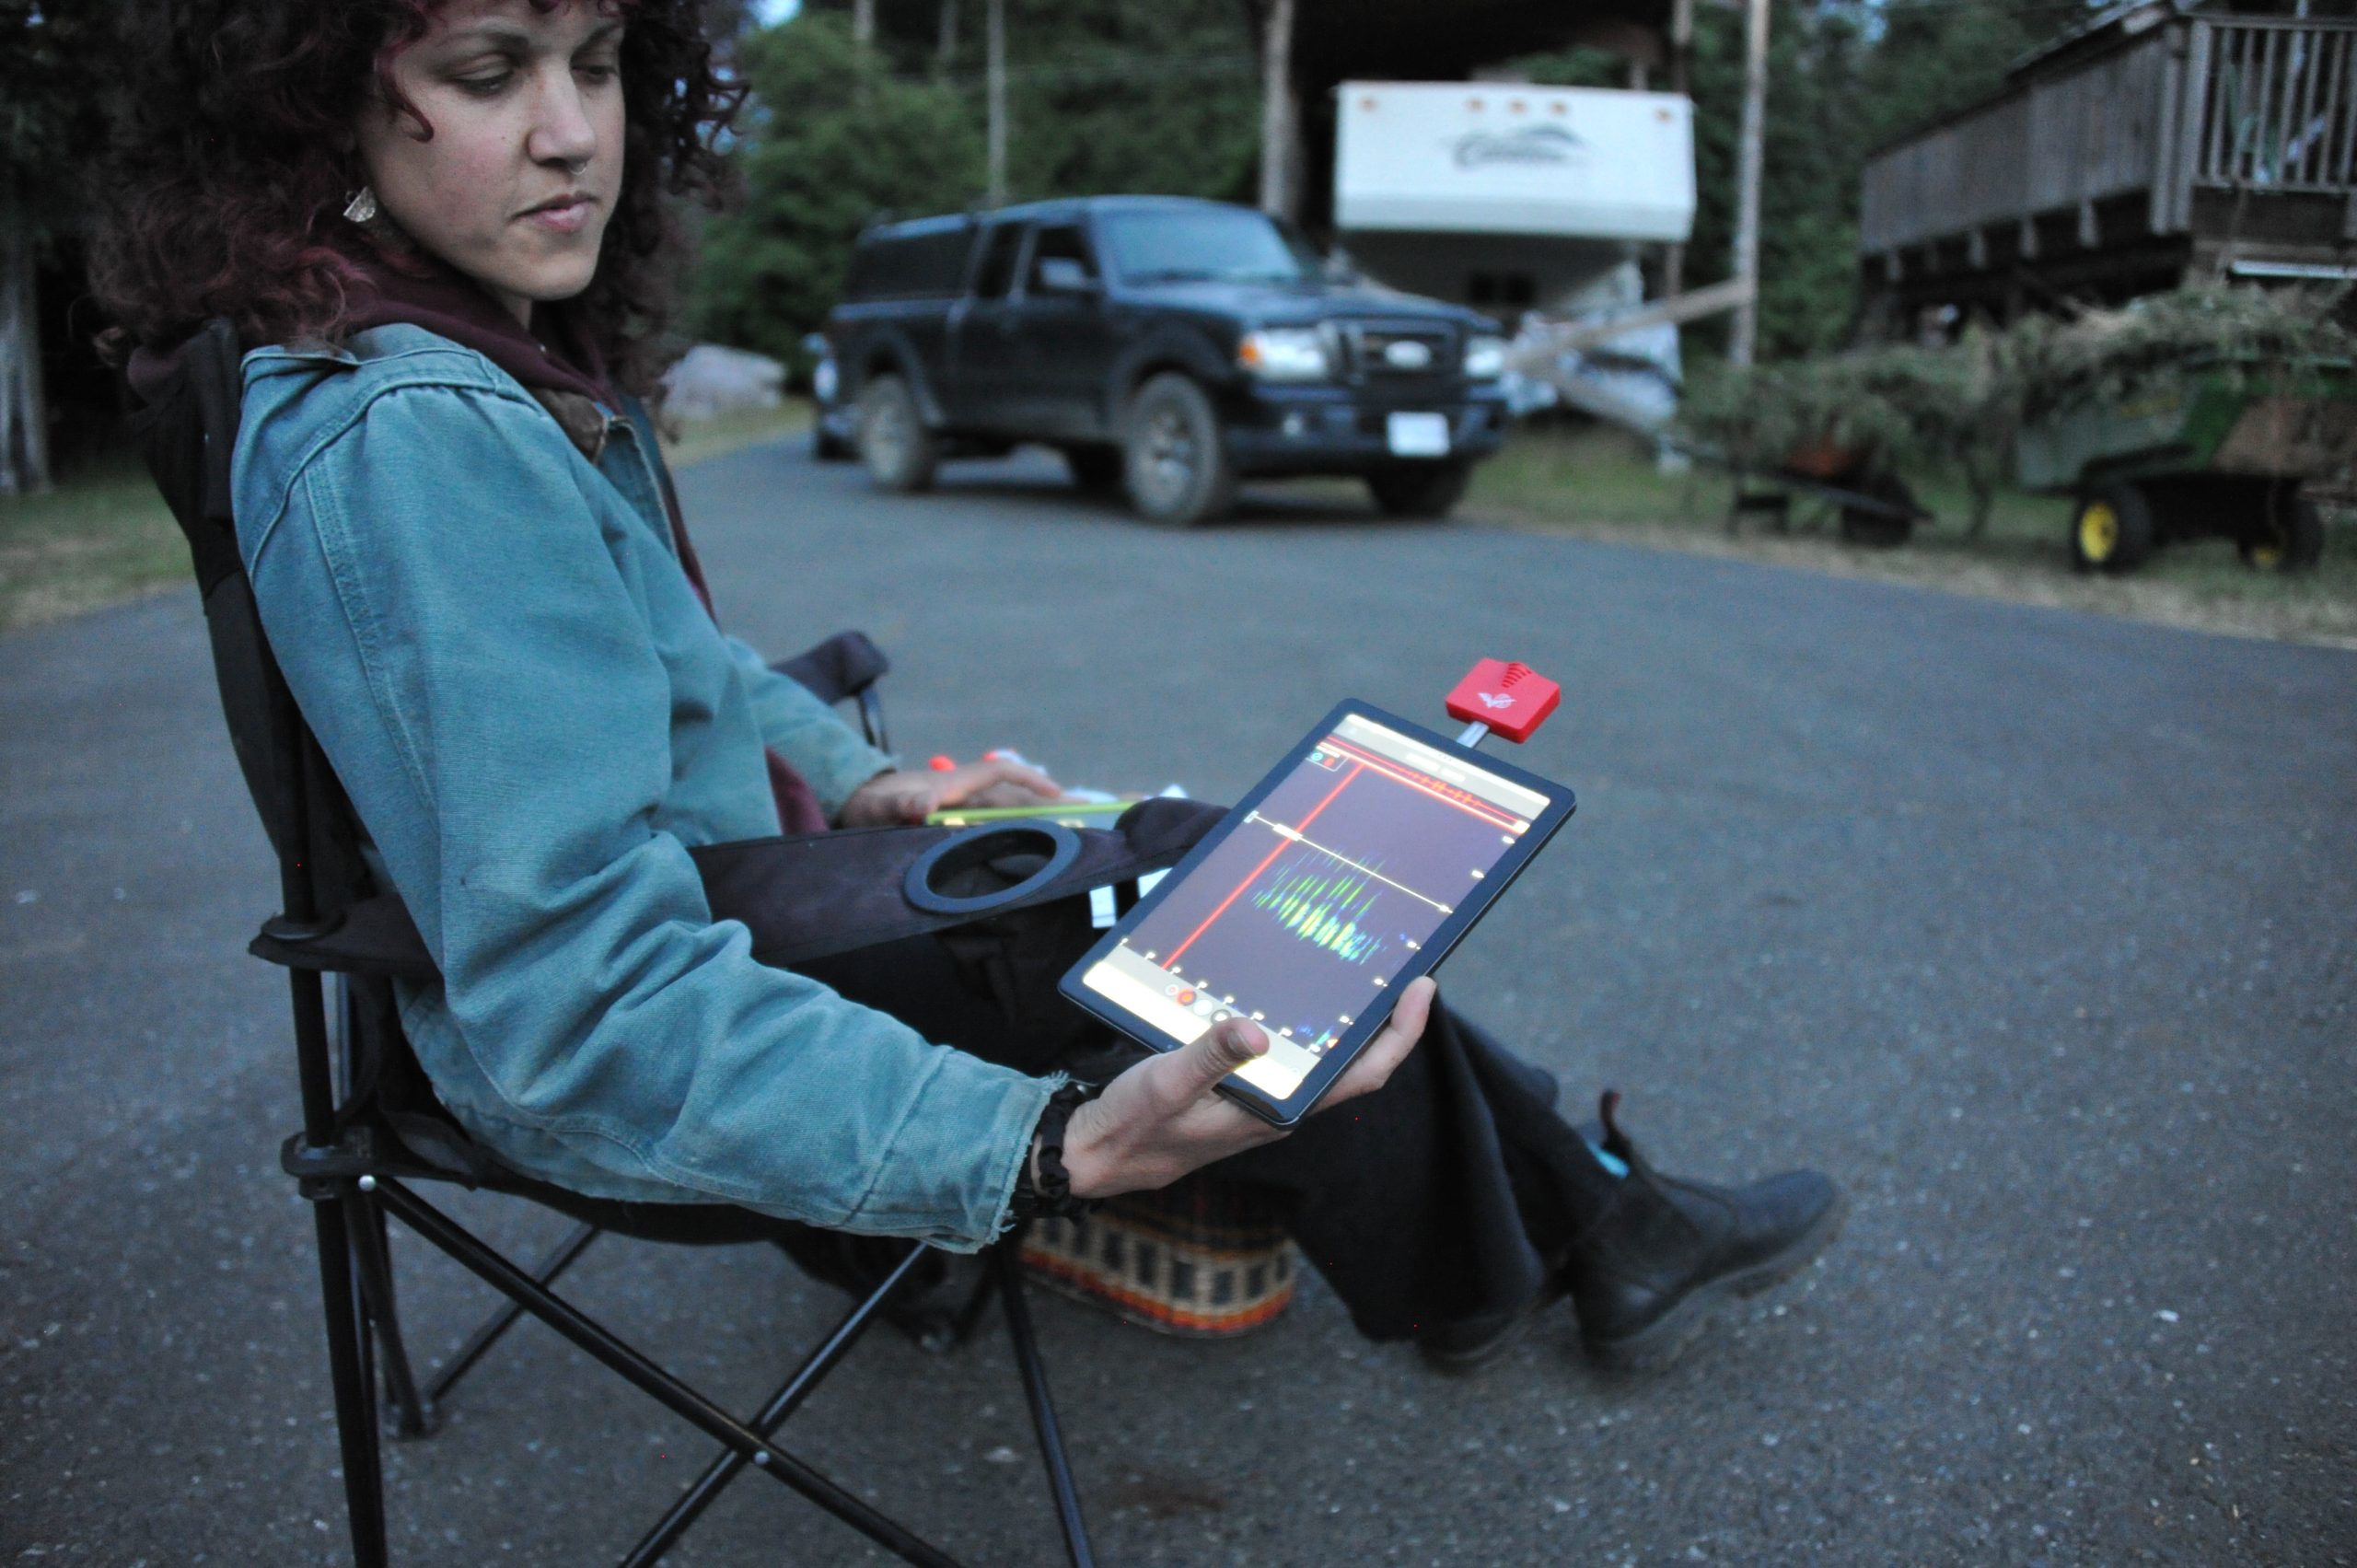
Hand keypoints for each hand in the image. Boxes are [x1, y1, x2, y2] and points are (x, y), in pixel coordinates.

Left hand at [837, 758, 1061, 826]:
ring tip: (1074, 824)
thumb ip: (901, 805)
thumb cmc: (868, 805)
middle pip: (1015, 793)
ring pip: (1009, 807)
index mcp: (953, 783)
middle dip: (1049, 800)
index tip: (1055, 795)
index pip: (1000, 773)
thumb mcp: (879, 807)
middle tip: (1086, 810)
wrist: (855, 804)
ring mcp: (962, 805)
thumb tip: (924, 804)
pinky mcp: (957, 819)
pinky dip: (1020, 825)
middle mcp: (964, 791)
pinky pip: (995, 820)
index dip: (1029, 780)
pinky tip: (1037, 839)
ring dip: (1039, 814)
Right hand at [1057, 976, 1435, 1200]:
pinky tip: (1296, 995)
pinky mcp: (1246, 1091)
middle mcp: (1282, 1107)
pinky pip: (1293, 1056)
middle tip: (1400, 965)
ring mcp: (1266, 1100)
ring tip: (1361, 971)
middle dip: (1384, 1018)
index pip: (1361, 1074)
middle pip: (1353, 1062)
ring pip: (1324, 1058)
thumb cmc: (1135, 1125)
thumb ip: (1210, 1055)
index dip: (1400, 1035)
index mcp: (1278, 1109)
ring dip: (1346, 1019)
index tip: (1421, 989)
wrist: (1102, 1156)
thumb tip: (1255, 1030)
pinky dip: (1307, 1025)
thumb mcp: (1167, 1082)